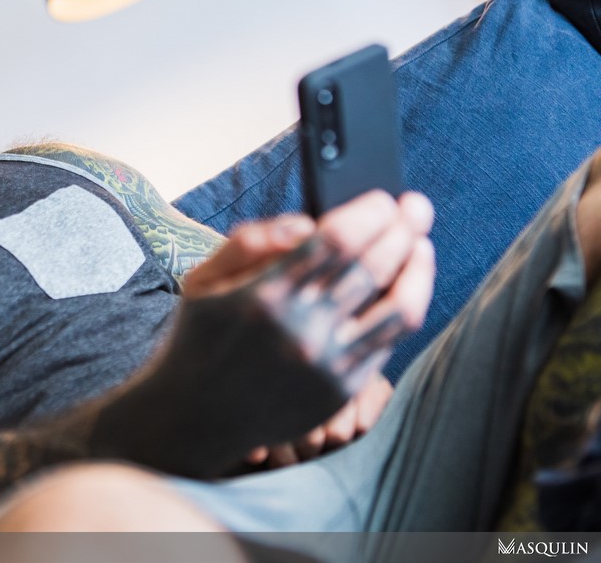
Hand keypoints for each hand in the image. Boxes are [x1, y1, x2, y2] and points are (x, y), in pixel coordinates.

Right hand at [87, 190, 434, 477]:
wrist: (195, 418)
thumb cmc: (200, 338)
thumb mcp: (202, 282)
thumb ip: (247, 242)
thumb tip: (305, 224)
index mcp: (264, 296)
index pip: (336, 240)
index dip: (370, 213)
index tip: (383, 198)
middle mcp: (300, 330)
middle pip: (374, 265)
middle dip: (404, 226)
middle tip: (416, 205)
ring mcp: (325, 364)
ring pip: (398, 306)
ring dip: (418, 266)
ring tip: (421, 243)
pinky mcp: (340, 391)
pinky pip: (390, 341)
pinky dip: (407, 305)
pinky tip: (407, 285)